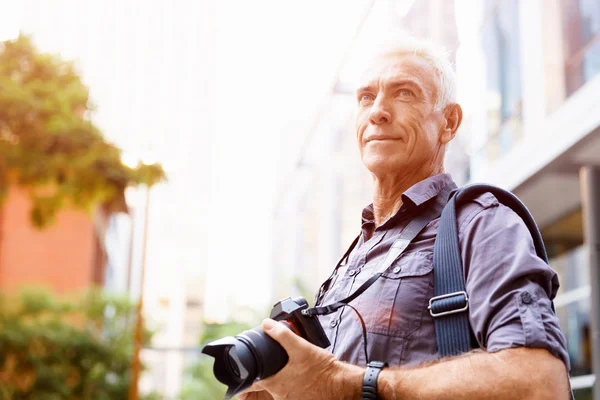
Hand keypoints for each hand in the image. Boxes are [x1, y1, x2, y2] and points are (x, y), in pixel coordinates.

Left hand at [243, 318, 358, 399]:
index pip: (252, 383)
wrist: (342, 385)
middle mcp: (281, 396)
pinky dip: (292, 389)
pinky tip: (299, 380)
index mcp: (276, 383)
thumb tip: (266, 324)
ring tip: (289, 371)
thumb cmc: (322, 369)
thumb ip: (282, 335)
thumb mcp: (301, 348)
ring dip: (280, 383)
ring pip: (279, 392)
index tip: (248, 370)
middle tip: (269, 368)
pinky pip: (291, 396)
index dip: (248, 376)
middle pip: (265, 388)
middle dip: (265, 378)